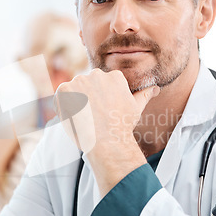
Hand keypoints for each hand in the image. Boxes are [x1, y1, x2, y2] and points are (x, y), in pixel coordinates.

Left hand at [55, 69, 159, 195]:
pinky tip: (74, 117)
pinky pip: (60, 96)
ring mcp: (79, 81)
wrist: (106, 140)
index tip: (101, 112)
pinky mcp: (64, 90)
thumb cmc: (121, 126)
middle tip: (92, 117)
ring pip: (73, 90)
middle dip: (87, 99)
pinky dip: (63, 106)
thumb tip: (155, 88)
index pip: (102, 84)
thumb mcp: (136, 108)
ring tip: (84, 118)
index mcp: (113, 76)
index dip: (100, 99)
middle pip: (87, 85)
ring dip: (75, 102)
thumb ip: (144, 95)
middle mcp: (96, 74)